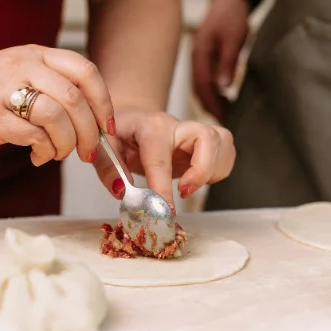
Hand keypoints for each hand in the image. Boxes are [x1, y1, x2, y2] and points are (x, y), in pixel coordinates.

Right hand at [0, 45, 115, 165]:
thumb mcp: (22, 74)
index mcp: (36, 55)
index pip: (86, 71)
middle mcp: (23, 67)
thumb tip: (93, 120)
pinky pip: (33, 136)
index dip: (103, 102)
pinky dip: (44, 152)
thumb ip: (55, 87)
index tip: (106, 126)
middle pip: (75, 99)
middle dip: (89, 132)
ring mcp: (6, 90)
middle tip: (88, 151)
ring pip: (56, 117)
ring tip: (58, 153)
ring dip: (66, 144)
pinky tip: (37, 156)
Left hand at [92, 107, 235, 207]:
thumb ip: (109, 169)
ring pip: (223, 143)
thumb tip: (122, 192)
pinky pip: (227, 152)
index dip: (163, 188)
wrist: (131, 119)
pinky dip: (219, 170)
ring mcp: (195, 132)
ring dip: (213, 171)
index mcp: (151, 127)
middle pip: (207, 138)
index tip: (164, 211)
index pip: (161, 158)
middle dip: (202, 170)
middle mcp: (178, 125)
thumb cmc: (118, 134)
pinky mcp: (207, 142)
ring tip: (190, 187)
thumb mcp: (104, 148)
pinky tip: (199, 180)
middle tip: (184, 192)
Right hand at [192, 0, 249, 121]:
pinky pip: (205, 80)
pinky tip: (222, 99)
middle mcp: (196, 59)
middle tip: (223, 122)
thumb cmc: (231, 17)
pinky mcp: (205, 59)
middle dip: (210, 106)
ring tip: (223, 115)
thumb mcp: (233, 38)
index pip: (202, 85)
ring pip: (201, 86)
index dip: (211, 103)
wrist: (228, 1)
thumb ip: (227, 62)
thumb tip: (223, 87)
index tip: (221, 117)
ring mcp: (199, 59)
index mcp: (200, 54)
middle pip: (199, 89)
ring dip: (210, 101)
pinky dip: (212, 92)